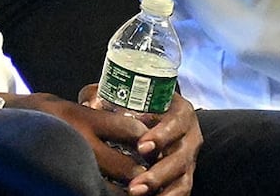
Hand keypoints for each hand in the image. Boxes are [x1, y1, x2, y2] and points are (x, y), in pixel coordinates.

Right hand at [1, 90, 148, 188]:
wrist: (1, 126)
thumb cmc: (36, 113)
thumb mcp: (66, 104)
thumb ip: (95, 116)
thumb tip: (129, 124)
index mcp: (81, 118)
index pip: (129, 130)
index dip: (146, 137)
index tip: (152, 141)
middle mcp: (80, 143)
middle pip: (128, 167)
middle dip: (144, 173)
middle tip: (153, 172)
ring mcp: (73, 164)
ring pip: (114, 188)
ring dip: (130, 190)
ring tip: (139, 188)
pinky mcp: (66, 179)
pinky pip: (94, 192)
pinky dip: (108, 194)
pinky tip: (116, 192)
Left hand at [79, 86, 201, 195]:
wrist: (159, 115)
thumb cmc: (140, 103)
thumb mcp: (126, 94)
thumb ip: (107, 95)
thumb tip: (89, 103)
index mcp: (180, 111)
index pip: (175, 122)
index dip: (162, 135)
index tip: (142, 147)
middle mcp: (189, 135)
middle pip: (180, 156)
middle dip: (158, 172)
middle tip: (136, 183)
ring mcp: (189, 157)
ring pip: (182, 178)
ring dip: (160, 188)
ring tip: (136, 193)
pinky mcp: (185, 174)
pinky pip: (182, 189)